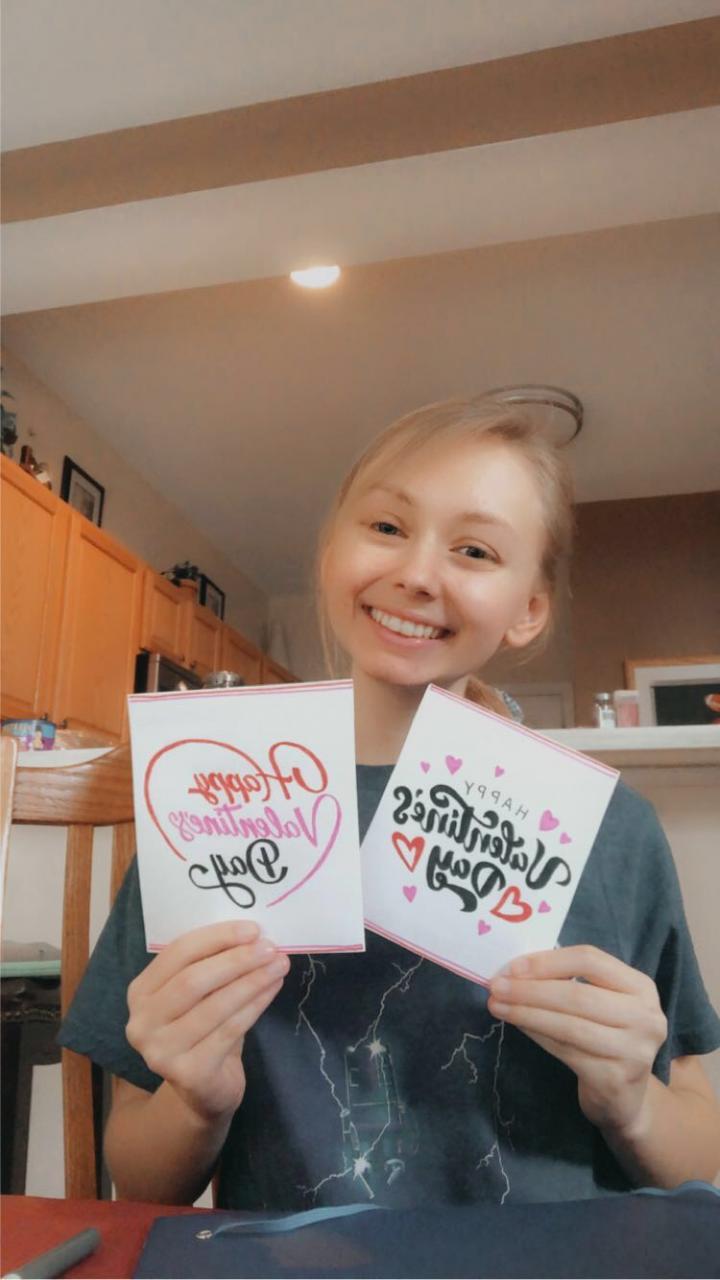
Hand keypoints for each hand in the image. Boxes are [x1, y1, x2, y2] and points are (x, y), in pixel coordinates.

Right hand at [126, 920, 288, 1123]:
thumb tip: (251, 935)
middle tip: (269, 947)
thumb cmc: (202, 1030)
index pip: (177, 953)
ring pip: (214, 1005)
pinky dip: (255, 1005)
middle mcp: (142, 1022)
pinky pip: (229, 1030)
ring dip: (252, 981)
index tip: (252, 929)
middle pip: (193, 980)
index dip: (216, 938)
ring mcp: (161, 1051)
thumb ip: (210, 966)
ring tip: (279, 965)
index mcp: (140, 993)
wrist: (202, 1091)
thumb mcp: (197, 996)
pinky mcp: (188, 1073)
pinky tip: (273, 989)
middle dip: (236, 959)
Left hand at [487, 945, 667, 1135]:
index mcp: (641, 987)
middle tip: (495, 987)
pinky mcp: (615, 1078)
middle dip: (530, 989)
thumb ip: (568, 981)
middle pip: (578, 994)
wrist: (626, 1097)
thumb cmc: (605, 1036)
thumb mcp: (600, 1002)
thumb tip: (515, 970)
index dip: (548, 962)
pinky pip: (566, 1050)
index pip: (590, 960)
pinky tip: (518, 1025)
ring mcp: (634, 1050)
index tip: (513, 967)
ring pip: (569, 1025)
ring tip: (497, 1006)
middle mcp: (646, 1017)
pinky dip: (537, 1035)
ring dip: (526, 1013)